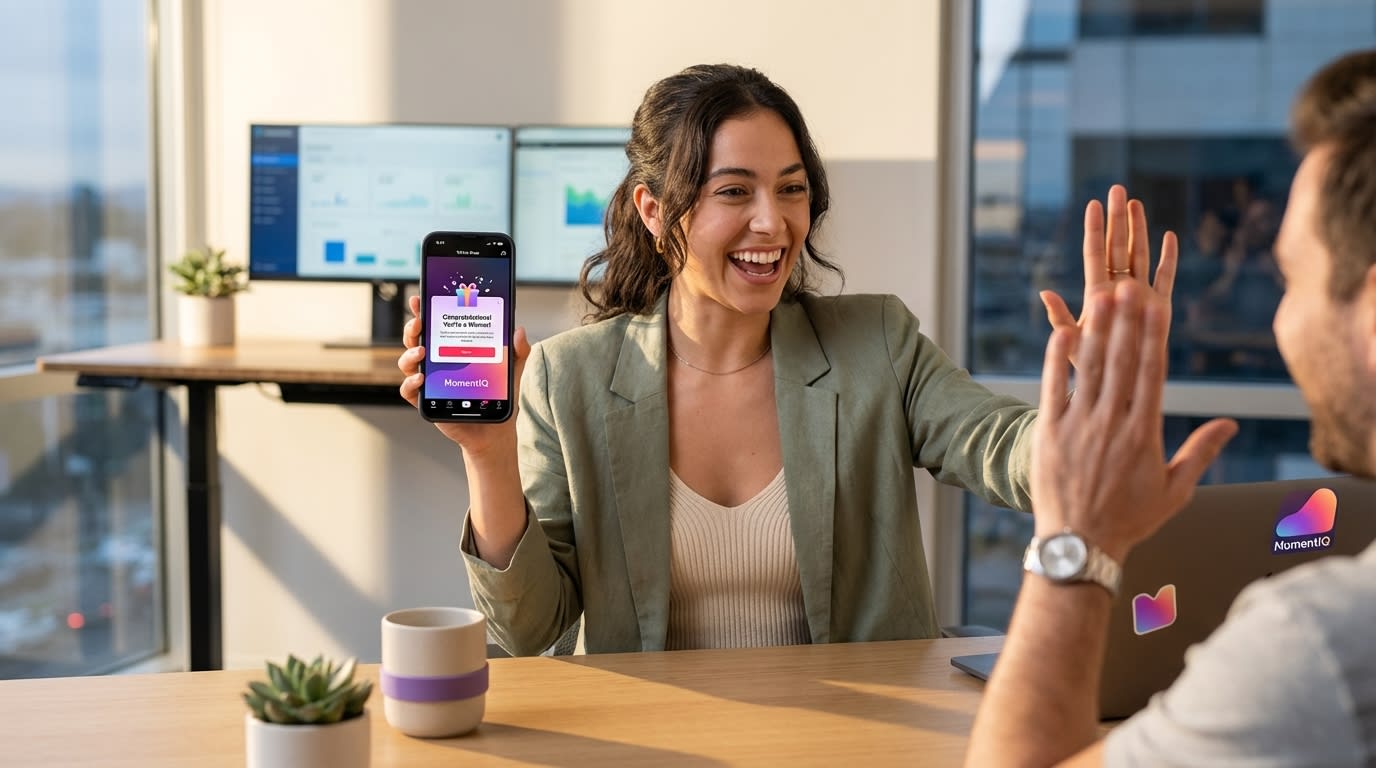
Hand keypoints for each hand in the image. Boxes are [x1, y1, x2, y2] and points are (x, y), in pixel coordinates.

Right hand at [397, 294, 530, 455]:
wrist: (494, 427)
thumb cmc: (497, 394)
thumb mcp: (511, 368)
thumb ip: (518, 349)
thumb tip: (519, 330)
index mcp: (451, 347)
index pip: (434, 325)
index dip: (424, 311)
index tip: (421, 299)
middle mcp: (435, 362)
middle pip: (415, 339)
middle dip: (412, 327)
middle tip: (419, 322)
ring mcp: (428, 381)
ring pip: (407, 362)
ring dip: (409, 354)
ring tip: (422, 351)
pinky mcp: (426, 401)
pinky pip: (408, 390)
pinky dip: (410, 383)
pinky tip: (421, 379)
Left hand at [1031, 279, 1236, 559]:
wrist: (1078, 545)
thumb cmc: (1128, 520)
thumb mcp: (1173, 490)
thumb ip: (1200, 452)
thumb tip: (1230, 424)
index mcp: (1144, 434)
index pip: (1152, 374)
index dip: (1154, 337)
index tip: (1158, 307)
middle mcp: (1111, 424)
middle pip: (1121, 362)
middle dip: (1127, 321)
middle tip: (1130, 284)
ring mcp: (1078, 425)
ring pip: (1088, 368)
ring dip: (1096, 329)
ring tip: (1101, 296)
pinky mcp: (1049, 431)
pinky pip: (1052, 387)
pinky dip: (1057, 358)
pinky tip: (1062, 329)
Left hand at [1042, 185, 1178, 366]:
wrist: (1118, 388)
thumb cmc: (1091, 369)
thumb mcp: (1073, 343)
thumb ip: (1060, 318)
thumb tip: (1045, 291)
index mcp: (1096, 295)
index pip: (1095, 255)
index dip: (1094, 230)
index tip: (1092, 204)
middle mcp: (1118, 290)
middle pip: (1118, 247)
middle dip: (1118, 219)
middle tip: (1117, 189)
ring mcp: (1139, 296)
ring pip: (1140, 255)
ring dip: (1139, 230)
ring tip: (1136, 203)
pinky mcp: (1159, 308)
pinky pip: (1165, 278)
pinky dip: (1168, 259)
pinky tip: (1168, 237)